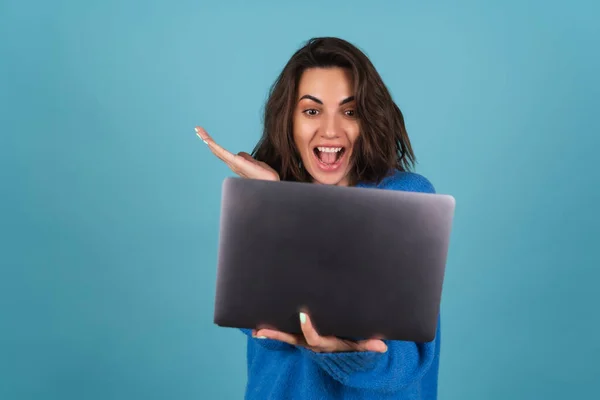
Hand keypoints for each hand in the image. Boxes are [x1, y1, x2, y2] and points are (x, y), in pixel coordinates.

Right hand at [195, 126, 278, 180]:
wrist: (271, 184)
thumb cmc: (265, 177)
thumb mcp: (256, 163)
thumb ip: (247, 158)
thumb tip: (240, 153)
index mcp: (236, 163)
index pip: (221, 152)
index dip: (213, 143)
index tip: (205, 134)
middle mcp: (232, 164)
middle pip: (216, 150)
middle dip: (206, 139)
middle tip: (197, 129)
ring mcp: (233, 164)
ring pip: (217, 150)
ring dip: (207, 140)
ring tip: (199, 131)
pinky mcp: (237, 163)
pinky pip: (223, 153)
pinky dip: (214, 146)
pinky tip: (208, 141)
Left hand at [253, 312, 387, 352]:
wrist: (343, 350)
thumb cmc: (351, 342)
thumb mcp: (360, 344)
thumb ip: (369, 345)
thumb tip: (382, 347)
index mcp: (324, 343)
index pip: (313, 337)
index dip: (307, 327)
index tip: (303, 313)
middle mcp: (310, 343)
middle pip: (291, 340)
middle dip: (277, 336)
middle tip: (261, 331)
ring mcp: (303, 340)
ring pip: (285, 337)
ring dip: (271, 334)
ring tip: (254, 330)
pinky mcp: (300, 336)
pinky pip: (285, 334)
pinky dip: (273, 332)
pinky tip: (258, 328)